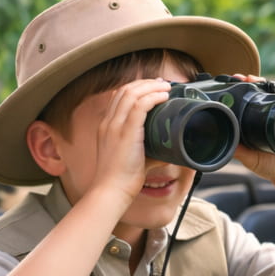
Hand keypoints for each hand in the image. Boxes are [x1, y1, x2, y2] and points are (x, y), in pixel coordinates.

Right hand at [92, 78, 174, 203]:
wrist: (110, 191)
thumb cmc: (119, 180)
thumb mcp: (130, 158)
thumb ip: (148, 150)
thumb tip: (168, 149)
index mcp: (106, 128)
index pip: (118, 97)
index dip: (136, 88)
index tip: (152, 88)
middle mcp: (108, 123)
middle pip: (125, 90)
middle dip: (146, 83)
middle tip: (162, 84)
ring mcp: (115, 126)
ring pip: (132, 93)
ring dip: (152, 87)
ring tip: (166, 88)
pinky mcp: (126, 132)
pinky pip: (141, 104)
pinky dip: (154, 97)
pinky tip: (164, 97)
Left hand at [228, 74, 274, 184]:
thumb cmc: (269, 166)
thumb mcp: (249, 158)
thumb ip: (239, 150)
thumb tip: (225, 141)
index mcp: (255, 122)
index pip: (247, 102)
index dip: (239, 92)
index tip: (229, 84)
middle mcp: (269, 114)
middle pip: (261, 92)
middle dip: (252, 83)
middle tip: (241, 77)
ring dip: (266, 83)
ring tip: (254, 80)